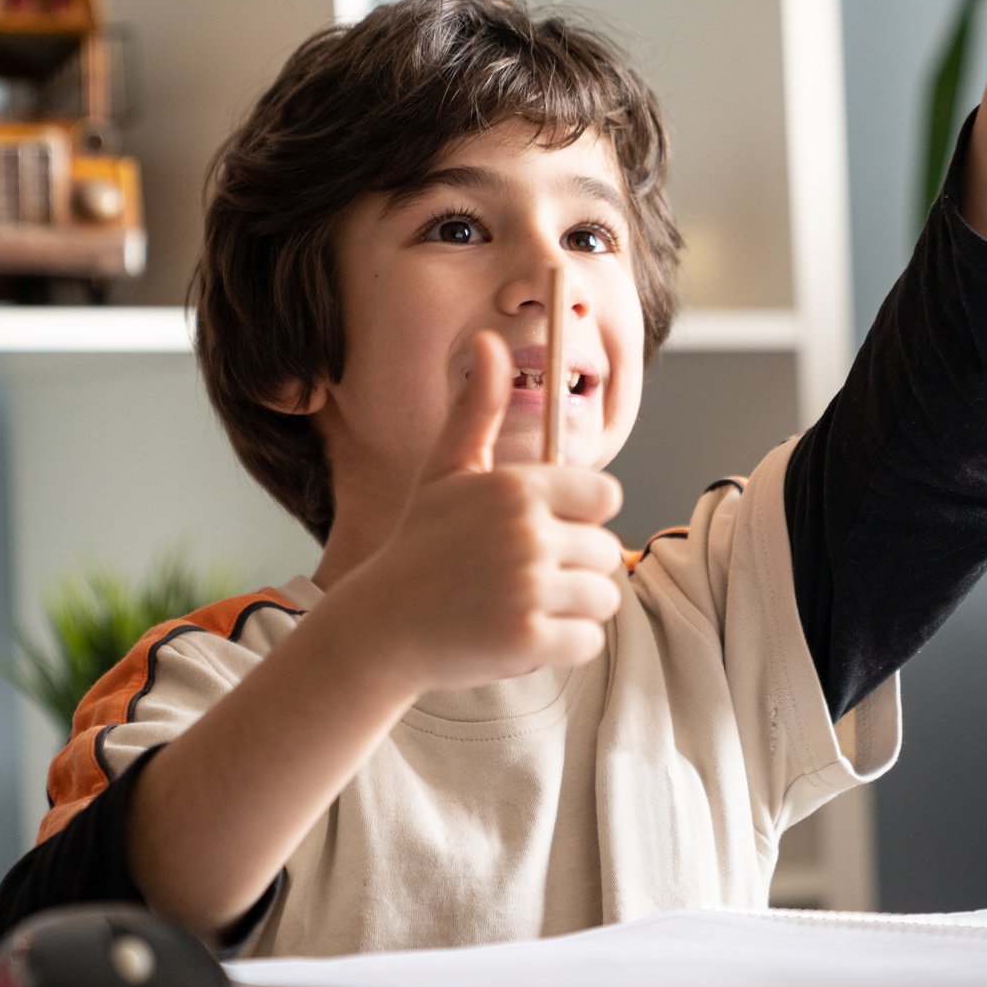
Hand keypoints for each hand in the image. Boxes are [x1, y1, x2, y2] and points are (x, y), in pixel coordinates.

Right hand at [338, 332, 625, 691]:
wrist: (381, 628)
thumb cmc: (421, 545)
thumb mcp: (447, 471)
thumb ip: (479, 407)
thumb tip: (491, 339)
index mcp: (516, 488)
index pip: (605, 497)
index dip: (580, 516)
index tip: (543, 531)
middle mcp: (527, 534)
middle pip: (606, 552)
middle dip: (572, 569)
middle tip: (519, 578)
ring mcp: (530, 589)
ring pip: (602, 598)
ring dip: (570, 609)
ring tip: (519, 605)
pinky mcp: (530, 640)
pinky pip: (588, 641)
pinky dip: (561, 646)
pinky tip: (518, 636)